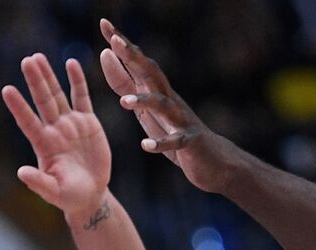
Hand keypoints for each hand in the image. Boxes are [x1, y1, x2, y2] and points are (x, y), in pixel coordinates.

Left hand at [2, 53, 111, 222]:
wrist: (89, 194)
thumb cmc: (69, 197)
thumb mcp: (54, 192)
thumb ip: (39, 182)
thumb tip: (21, 172)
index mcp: (45, 145)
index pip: (28, 122)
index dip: (18, 106)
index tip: (6, 90)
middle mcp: (54, 130)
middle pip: (43, 101)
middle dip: (35, 81)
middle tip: (26, 60)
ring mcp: (70, 124)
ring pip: (57, 95)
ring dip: (48, 76)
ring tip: (37, 57)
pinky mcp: (87, 122)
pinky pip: (82, 97)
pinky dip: (77, 81)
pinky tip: (71, 63)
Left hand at [98, 18, 235, 192]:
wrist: (212, 160)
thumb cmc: (174, 131)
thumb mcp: (143, 106)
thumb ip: (124, 82)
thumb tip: (105, 53)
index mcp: (156, 91)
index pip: (137, 62)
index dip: (121, 43)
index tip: (103, 23)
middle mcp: (170, 99)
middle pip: (151, 73)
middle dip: (133, 57)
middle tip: (114, 41)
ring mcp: (182, 119)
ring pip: (163, 105)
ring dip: (144, 101)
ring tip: (122, 102)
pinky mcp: (190, 143)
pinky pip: (175, 141)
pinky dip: (161, 143)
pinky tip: (146, 146)